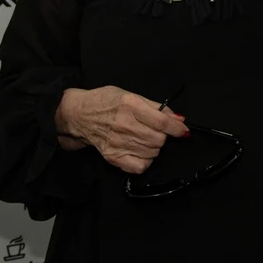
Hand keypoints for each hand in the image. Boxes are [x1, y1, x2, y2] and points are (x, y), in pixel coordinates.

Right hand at [55, 86, 188, 174]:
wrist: (79, 115)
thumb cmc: (106, 101)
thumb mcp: (132, 95)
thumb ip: (157, 107)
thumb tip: (179, 119)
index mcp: (130, 106)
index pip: (161, 122)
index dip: (176, 128)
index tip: (182, 131)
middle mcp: (124, 125)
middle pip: (158, 139)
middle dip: (163, 136)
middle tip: (155, 131)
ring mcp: (117, 143)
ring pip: (152, 152)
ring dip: (154, 147)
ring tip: (144, 139)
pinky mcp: (112, 157)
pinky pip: (139, 166)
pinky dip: (145, 161)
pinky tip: (141, 152)